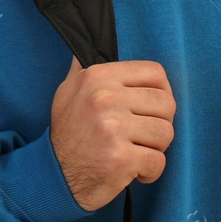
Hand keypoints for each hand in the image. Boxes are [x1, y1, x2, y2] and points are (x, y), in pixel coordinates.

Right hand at [49, 55, 176, 211]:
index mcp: (98, 77)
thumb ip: (85, 69)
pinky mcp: (121, 159)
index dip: (162, 91)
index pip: (155, 72)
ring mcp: (113, 129)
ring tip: (137, 152)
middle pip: (166, 103)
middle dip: (161, 122)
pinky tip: (135, 172)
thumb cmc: (67, 134)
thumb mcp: (68, 92)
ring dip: (156, 148)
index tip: (152, 108)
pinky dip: (151, 171)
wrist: (54, 177)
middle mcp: (105, 99)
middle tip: (143, 135)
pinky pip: (158, 162)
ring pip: (166, 132)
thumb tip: (92, 44)